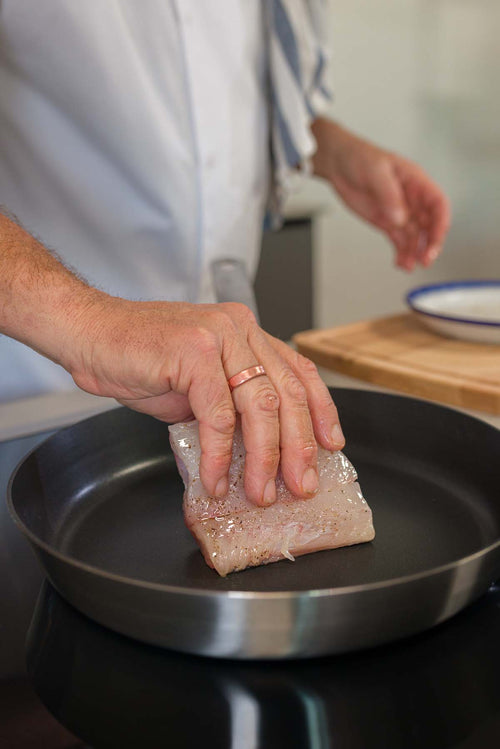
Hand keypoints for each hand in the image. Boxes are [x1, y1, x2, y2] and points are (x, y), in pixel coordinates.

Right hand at [68, 296, 343, 505]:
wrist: (90, 334)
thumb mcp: (198, 382)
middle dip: (299, 446)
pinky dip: (218, 454)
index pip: (298, 371)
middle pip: (286, 394)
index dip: (320, 410)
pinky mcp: (194, 352)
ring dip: (264, 457)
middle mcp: (240, 330)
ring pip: (259, 406)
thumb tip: (257, 450)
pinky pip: (217, 415)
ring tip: (262, 492)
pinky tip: (216, 479)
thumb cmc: (140, 359)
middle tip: (302, 484)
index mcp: (247, 334)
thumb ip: (230, 405)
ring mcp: (219, 337)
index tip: (331, 445)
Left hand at [312, 118, 450, 270]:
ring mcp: (399, 212)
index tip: (435, 239)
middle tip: (425, 260)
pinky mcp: (386, 222)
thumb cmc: (359, 158)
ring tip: (408, 265)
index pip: (438, 204)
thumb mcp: (376, 172)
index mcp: (416, 182)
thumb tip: (400, 218)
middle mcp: (412, 199)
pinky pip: (399, 240)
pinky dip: (401, 253)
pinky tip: (400, 263)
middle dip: (430, 243)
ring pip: (415, 236)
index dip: (440, 223)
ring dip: (414, 252)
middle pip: (430, 224)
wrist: (338, 163)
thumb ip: (389, 195)